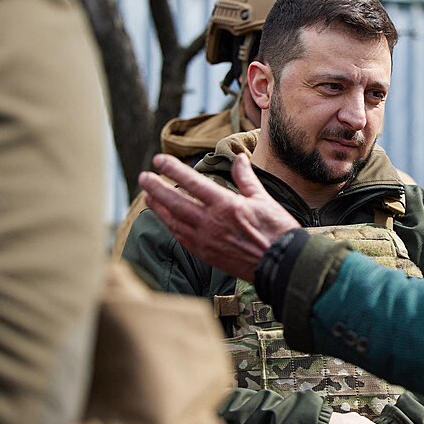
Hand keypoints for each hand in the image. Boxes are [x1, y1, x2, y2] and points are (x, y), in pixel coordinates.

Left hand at [139, 153, 299, 280]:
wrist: (280, 265)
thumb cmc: (276, 231)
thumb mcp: (262, 199)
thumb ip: (245, 178)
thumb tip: (239, 159)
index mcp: (226, 205)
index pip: (192, 183)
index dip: (173, 169)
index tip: (158, 159)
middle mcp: (211, 223)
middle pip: (175, 202)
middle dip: (156, 188)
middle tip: (143, 177)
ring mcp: (206, 240)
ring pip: (174, 221)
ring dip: (158, 208)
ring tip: (147, 197)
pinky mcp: (206, 254)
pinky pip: (181, 238)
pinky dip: (170, 226)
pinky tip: (165, 220)